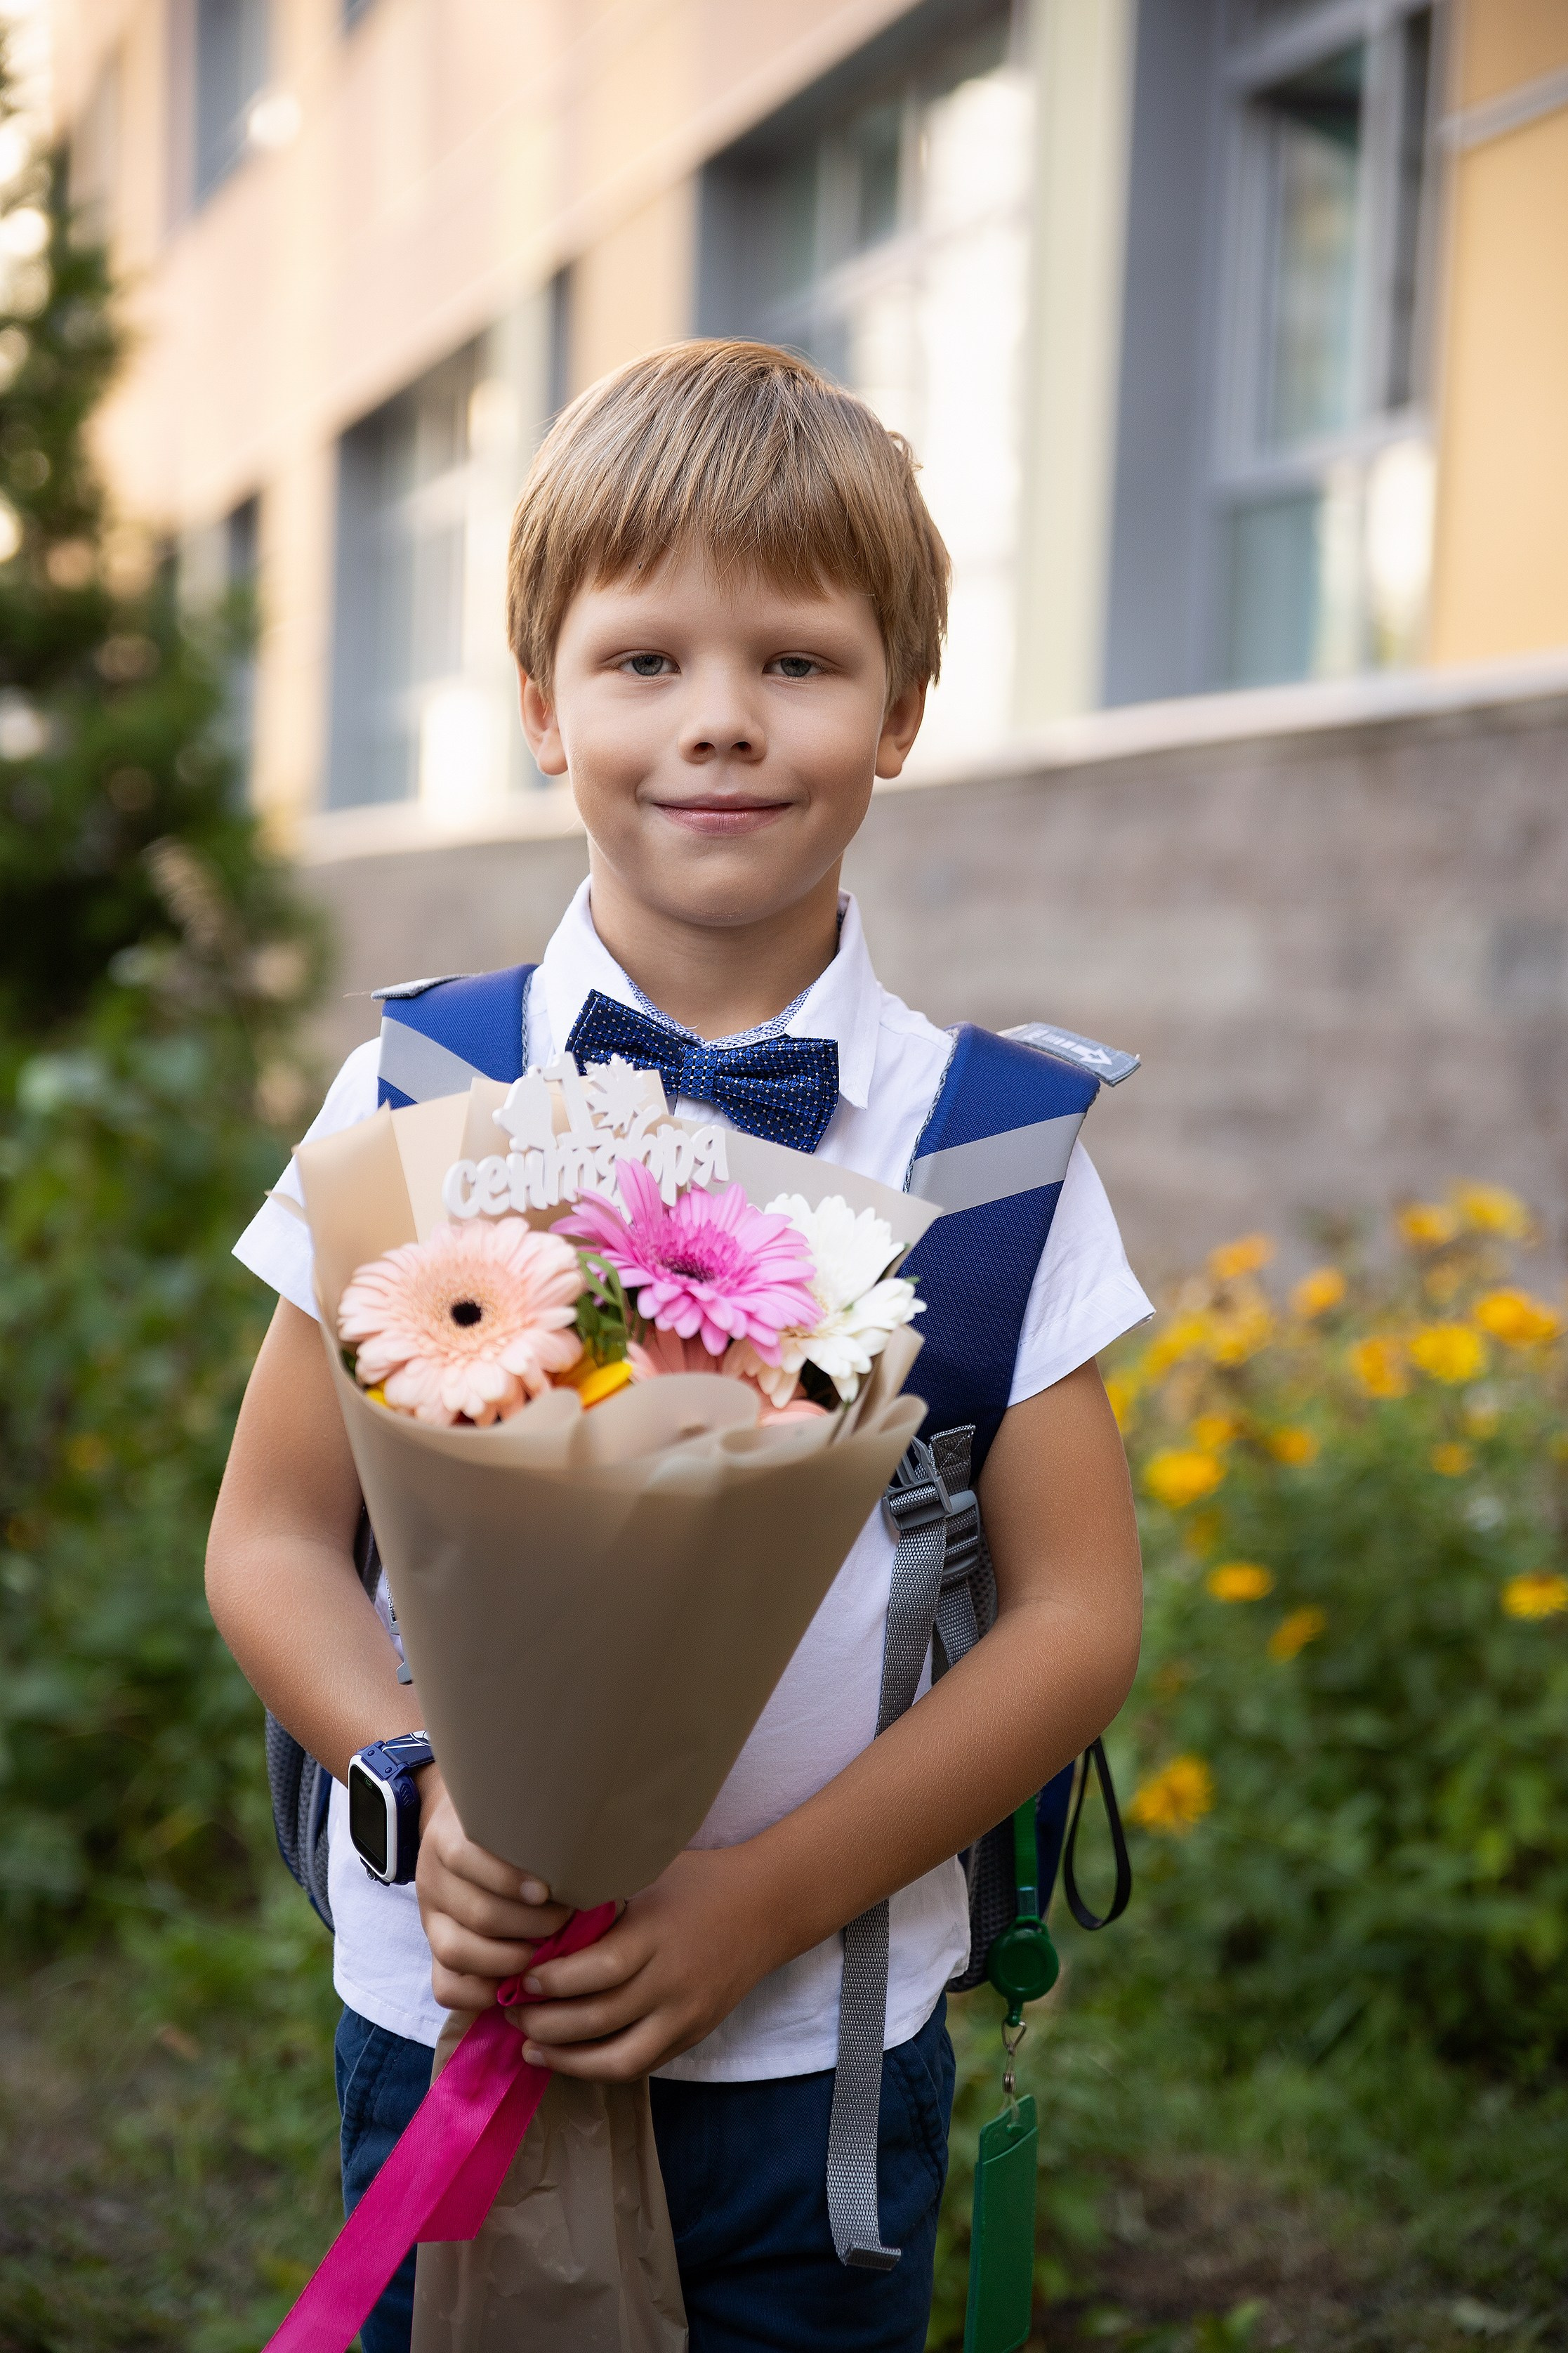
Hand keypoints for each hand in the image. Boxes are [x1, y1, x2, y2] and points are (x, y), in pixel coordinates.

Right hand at [414, 1768, 571, 2010]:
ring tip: (545, 1951)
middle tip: (564, 1919)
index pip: (465, 1857)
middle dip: (530, 1924)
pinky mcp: (435, 1953)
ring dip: (509, 1959)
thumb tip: (584, 1860)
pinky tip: (513, 1983)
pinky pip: (445, 1988)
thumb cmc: (506, 1829)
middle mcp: (434, 1879)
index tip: (547, 1890)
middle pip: (478, 1912)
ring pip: (457, 1951)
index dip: (508, 1879)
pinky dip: (480, 1993)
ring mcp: (430, 1919)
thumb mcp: (512, 1819)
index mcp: (448, 1837)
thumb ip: (533, 1834)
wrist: (461, 1836)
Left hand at [506, 1843, 781, 2079]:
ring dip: (566, 2059)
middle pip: (599, 2018)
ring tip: (530, 2047)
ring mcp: (685, 2014)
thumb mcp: (649, 1872)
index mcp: (657, 1932)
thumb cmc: (697, 1879)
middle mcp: (672, 1980)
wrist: (767, 1906)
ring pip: (618, 2058)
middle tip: (511, 2013)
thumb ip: (601, 1894)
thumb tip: (535, 1911)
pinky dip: (598, 2068)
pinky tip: (568, 2059)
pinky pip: (640, 2065)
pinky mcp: (692, 2034)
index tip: (518, 1977)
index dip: (552, 1982)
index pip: (597, 1970)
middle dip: (546, 2024)